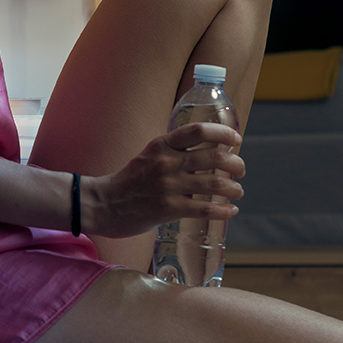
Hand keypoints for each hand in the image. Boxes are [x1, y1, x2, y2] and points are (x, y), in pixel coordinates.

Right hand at [86, 121, 244, 239]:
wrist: (102, 204)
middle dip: (236, 164)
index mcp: (161, 145)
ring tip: (237, 191)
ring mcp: (167, 186)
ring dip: (234, 188)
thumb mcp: (148, 157)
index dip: (222, 132)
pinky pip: (206, 208)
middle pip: (214, 156)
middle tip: (240, 170)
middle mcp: (166, 162)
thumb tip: (207, 158)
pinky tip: (231, 211)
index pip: (198, 131)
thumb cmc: (128, 182)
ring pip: (215, 183)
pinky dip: (224, 210)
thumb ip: (173, 154)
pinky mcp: (168, 208)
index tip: (235, 140)